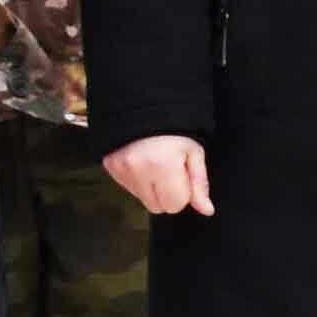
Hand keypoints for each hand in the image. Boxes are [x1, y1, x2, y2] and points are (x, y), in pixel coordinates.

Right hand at [100, 134, 214, 217]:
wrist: (144, 105)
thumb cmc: (176, 129)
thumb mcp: (194, 152)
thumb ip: (199, 183)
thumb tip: (207, 211)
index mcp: (162, 166)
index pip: (175, 205)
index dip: (183, 193)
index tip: (183, 176)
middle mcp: (138, 170)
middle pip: (158, 207)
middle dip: (168, 195)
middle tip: (171, 171)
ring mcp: (120, 169)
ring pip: (142, 199)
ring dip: (152, 188)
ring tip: (157, 164)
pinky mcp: (110, 166)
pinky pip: (128, 188)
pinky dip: (138, 181)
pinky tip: (144, 162)